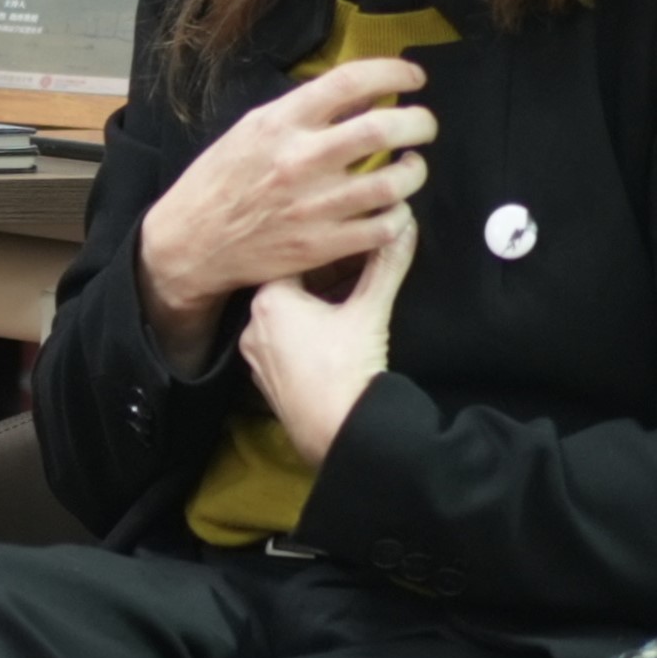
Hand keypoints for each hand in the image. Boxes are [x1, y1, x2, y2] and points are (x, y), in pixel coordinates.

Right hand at [135, 61, 436, 368]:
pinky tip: (391, 207)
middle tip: (423, 126)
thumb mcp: (252, 130)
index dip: (394, 73)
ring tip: (410, 167)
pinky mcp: (321, 246)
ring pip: (394, 182)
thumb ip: (304, 112)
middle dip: (420, 122)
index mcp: (280, 123)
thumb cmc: (220, 181)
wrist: (191, 243)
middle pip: (384, 128)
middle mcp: (300, 160)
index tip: (412, 79)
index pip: (351, 81)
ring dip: (414, 170)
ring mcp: (313, 206)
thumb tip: (363, 96)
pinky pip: (384, 227)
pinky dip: (398, 215)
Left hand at [240, 207, 417, 467]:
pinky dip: (306, 335)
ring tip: (349, 299)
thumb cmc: (347, 367)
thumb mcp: (370, 310)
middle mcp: (252, 326)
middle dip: (323, 277)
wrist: (337, 432)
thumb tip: (404, 225)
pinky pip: (285, 345)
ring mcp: (257, 357)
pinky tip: (333, 336)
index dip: (325, 248)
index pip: (293, 258)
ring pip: (286, 317)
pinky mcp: (267, 382)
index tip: (348, 239)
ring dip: (315, 306)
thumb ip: (386, 264)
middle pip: (289, 287)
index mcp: (268, 300)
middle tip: (356, 265)